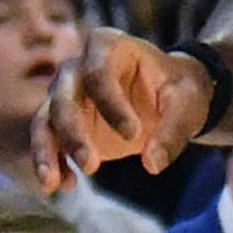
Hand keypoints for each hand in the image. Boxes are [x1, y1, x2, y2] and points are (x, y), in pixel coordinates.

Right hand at [32, 29, 210, 189]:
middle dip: (72, 133)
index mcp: (107, 46)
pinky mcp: (61, 122)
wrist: (164, 98)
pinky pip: (47, 142)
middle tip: (91, 166)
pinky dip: (51, 165)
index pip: (98, 73)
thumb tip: (153, 164)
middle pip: (62, 98)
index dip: (111, 105)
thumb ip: (173, 131)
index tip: (132, 136)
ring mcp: (64, 94)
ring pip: (45, 121)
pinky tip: (64, 186)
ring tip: (53, 184)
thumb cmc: (176, 91)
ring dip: (46, 153)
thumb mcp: (187, 104)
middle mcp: (77, 67)